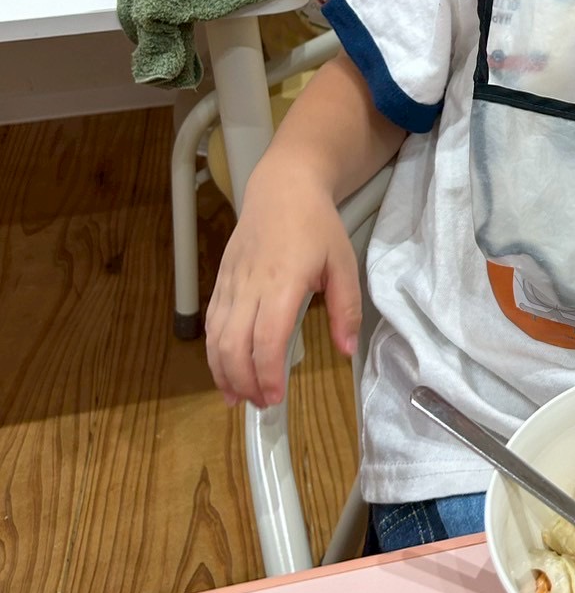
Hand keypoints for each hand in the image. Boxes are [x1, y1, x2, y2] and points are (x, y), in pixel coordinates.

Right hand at [205, 175, 361, 407]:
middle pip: (234, 345)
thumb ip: (346, 309)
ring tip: (239, 398)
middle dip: (244, 382)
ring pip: (216, 337)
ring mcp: (231, 283)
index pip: (267, 338)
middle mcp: (251, 285)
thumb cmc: (317, 225)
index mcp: (283, 282)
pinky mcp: (221, 280)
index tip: (276, 397)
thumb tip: (345, 351)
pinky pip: (211, 322)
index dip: (267, 373)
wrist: (282, 187)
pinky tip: (224, 371)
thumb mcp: (343, 263)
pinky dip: (213, 351)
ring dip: (224, 373)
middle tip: (262, 404)